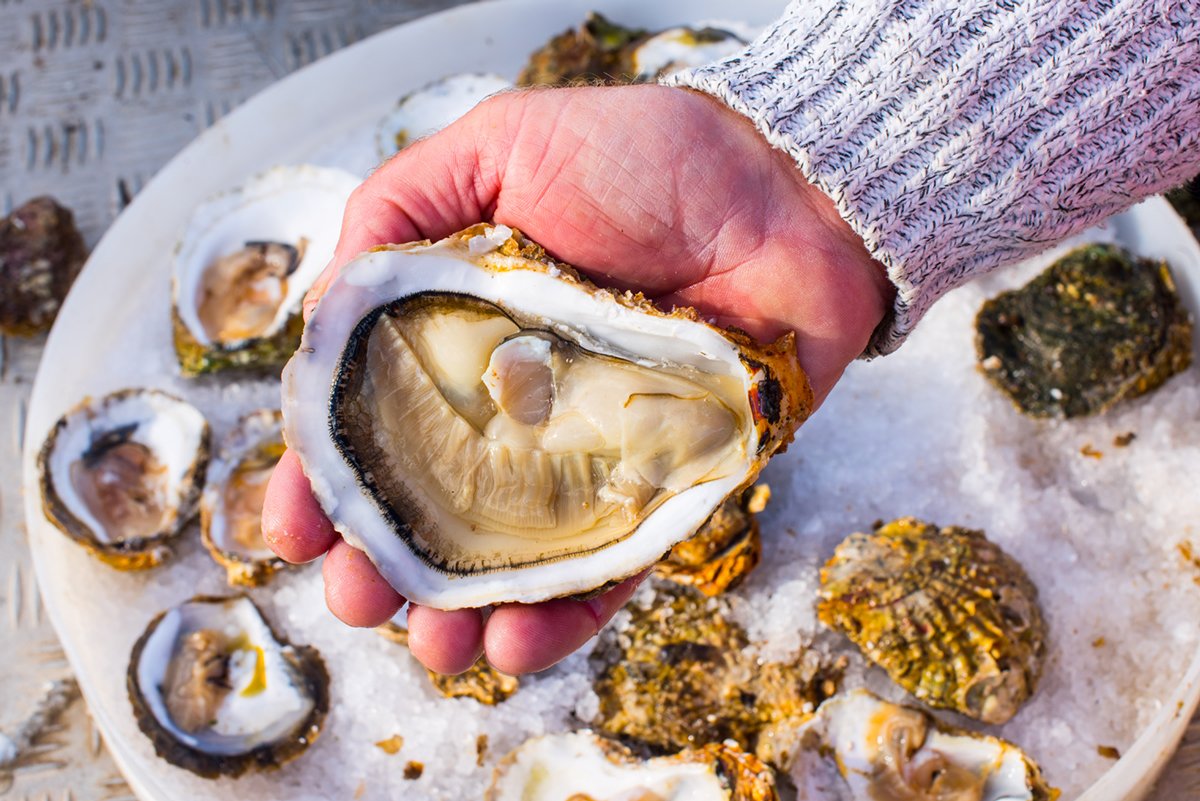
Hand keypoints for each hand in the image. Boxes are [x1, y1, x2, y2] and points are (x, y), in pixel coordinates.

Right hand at [262, 84, 891, 675]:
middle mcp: (520, 404)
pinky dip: (562, 616)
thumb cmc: (649, 157)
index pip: (380, 419)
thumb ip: (398, 211)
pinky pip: (609, 568)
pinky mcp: (665, 488)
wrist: (788, 190)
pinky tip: (510, 644)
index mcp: (467, 335)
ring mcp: (591, 453)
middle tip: (355, 599)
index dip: (329, 476)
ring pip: (512, 556)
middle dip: (384, 562)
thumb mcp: (498, 148)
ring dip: (460, 612)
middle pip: (437, 503)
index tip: (293, 524)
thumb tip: (318, 312)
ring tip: (430, 649)